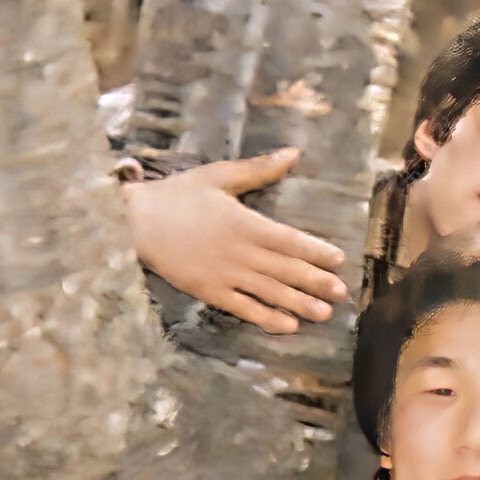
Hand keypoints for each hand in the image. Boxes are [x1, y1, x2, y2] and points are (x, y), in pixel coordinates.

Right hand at [125, 148, 353, 331]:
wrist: (136, 222)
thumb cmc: (178, 195)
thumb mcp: (220, 176)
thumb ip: (259, 170)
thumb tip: (294, 154)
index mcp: (246, 223)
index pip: (290, 240)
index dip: (316, 251)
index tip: (338, 259)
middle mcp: (241, 252)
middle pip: (286, 270)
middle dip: (317, 282)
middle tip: (343, 293)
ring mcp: (225, 275)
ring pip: (270, 292)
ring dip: (299, 304)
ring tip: (324, 314)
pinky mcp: (209, 292)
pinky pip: (243, 307)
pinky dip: (266, 317)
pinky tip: (286, 326)